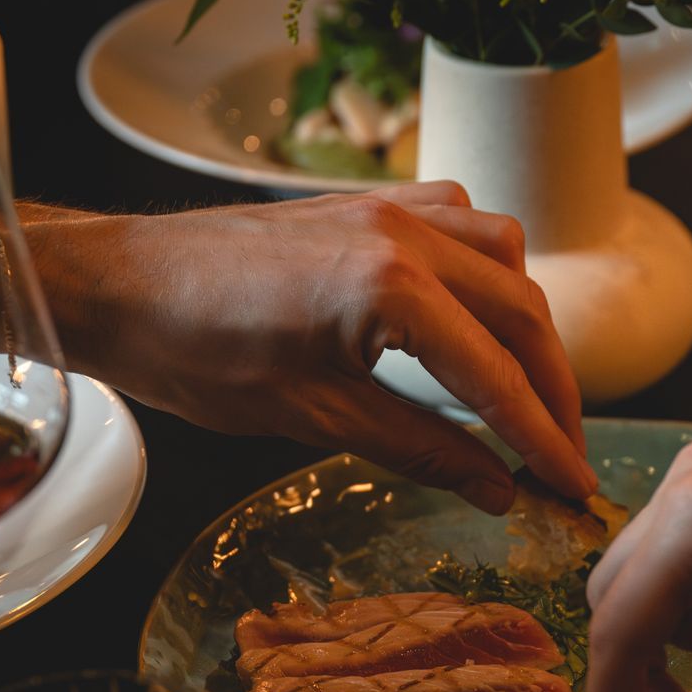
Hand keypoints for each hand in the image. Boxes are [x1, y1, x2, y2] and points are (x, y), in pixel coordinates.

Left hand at [29, 182, 595, 511]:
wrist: (116, 283)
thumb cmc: (194, 351)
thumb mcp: (311, 417)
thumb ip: (419, 450)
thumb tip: (497, 489)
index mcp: (392, 287)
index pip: (497, 378)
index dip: (544, 441)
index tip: (576, 487)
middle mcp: (406, 233)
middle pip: (523, 313)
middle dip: (554, 389)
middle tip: (564, 452)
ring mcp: (389, 207)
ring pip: (505, 257)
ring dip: (529, 324)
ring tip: (528, 389)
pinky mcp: (369, 203)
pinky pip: (462, 222)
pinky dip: (489, 270)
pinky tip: (476, 313)